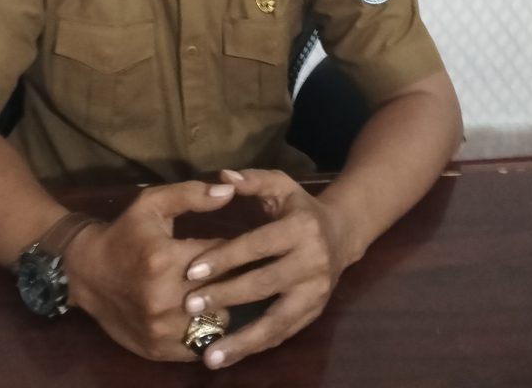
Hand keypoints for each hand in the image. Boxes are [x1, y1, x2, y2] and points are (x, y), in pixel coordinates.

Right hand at [65, 180, 234, 360]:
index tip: (246, 244)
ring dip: (223, 306)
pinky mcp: (159, 349)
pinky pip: (201, 344)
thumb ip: (192, 195)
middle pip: (223, 290)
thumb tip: (229, 191)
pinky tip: (206, 313)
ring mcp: (161, 328)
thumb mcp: (153, 204)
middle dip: (233, 278)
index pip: (222, 254)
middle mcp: (163, 298)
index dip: (237, 248)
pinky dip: (206, 329)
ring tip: (225, 291)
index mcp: (163, 258)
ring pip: (218, 321)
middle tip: (239, 269)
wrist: (87, 272)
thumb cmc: (126, 233)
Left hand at [182, 168, 360, 368]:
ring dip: (241, 339)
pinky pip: (283, 334)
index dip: (225, 257)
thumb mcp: (280, 185)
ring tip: (208, 355)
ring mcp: (316, 293)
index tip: (192, 270)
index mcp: (301, 228)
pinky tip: (228, 355)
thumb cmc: (299, 206)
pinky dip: (255, 346)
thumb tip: (223, 177)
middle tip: (190, 306)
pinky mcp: (314, 313)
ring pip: (276, 320)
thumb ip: (252, 180)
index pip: (258, 245)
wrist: (341, 234)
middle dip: (225, 296)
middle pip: (263, 283)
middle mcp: (312, 262)